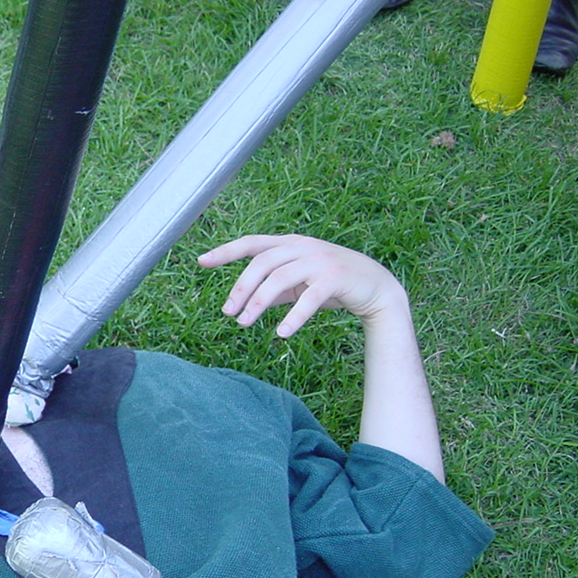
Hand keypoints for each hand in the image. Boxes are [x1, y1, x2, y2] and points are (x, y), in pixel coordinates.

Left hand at [198, 234, 405, 337]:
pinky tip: (280, 333)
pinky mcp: (335, 278)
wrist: (377, 288)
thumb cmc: (332, 284)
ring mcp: (319, 260)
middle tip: (228, 313)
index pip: (251, 243)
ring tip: (244, 323)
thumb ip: (274, 287)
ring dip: (258, 303)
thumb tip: (244, 301)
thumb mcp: (298, 283)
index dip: (225, 251)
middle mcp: (302, 247)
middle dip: (240, 288)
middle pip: (261, 264)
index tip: (201, 261)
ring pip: (279, 279)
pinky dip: (293, 317)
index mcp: (290, 244)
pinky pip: (308, 298)